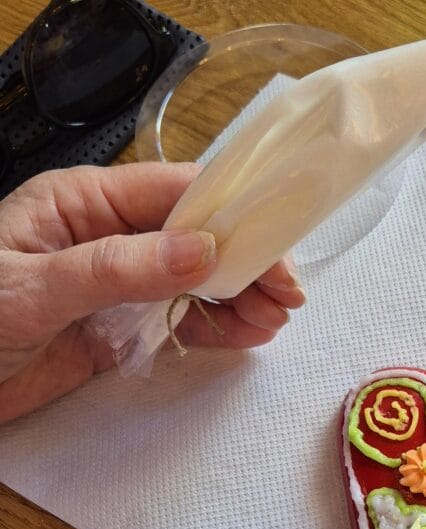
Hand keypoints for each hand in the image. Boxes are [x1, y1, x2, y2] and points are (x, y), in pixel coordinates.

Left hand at [0, 163, 304, 422]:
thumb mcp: (35, 288)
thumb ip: (118, 268)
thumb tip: (203, 249)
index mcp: (81, 203)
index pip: (174, 192)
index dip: (233, 215)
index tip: (278, 244)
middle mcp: (105, 236)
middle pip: (194, 236)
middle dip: (245, 262)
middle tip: (287, 296)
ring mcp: (112, 285)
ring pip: (194, 280)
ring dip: (238, 297)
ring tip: (273, 323)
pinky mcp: (113, 331)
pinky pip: (175, 319)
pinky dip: (213, 327)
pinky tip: (243, 336)